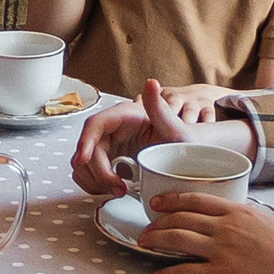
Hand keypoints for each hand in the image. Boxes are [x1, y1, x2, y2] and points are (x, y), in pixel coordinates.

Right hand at [72, 80, 250, 197]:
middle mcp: (113, 129)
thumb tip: (151, 83)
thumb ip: (161, 109)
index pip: (95, 125)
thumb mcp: (176, 129)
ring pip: (84, 163)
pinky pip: (90, 173)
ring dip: (95, 180)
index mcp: (125, 116)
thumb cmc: (185, 143)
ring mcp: (110, 146)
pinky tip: (113, 190)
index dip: (85, 142)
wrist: (190, 160)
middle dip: (97, 171)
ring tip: (119, 190)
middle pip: (88, 149)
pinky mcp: (110, 161)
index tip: (83, 160)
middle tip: (117, 187)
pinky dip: (96, 185)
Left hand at [140, 189, 273, 273]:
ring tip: (144, 245)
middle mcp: (228, 227)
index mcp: (240, 212)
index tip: (157, 202)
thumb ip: (247, 223)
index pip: (196, 199)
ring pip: (177, 240)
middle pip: (180, 218)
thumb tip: (232, 224)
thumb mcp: (270, 227)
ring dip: (155, 241)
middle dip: (157, 222)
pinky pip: (186, 272)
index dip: (172, 200)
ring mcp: (223, 250)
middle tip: (144, 228)